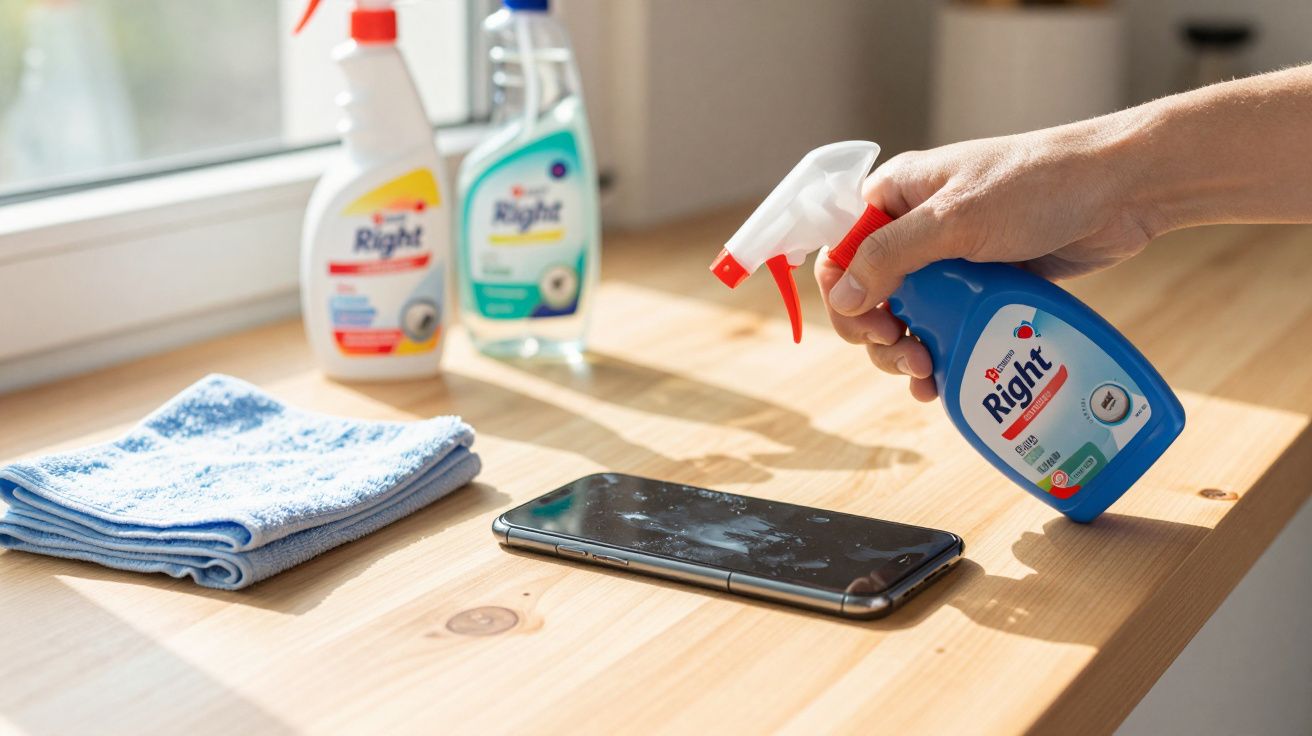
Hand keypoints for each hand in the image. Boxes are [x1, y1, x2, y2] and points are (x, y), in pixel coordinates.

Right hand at [814, 124, 1153, 400]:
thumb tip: (843, 298)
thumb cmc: (1037, 185)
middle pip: (870, 292)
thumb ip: (891, 256)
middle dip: (877, 331)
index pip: (841, 247)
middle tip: (903, 350)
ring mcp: (952, 258)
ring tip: (926, 370)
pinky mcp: (985, 284)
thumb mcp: (954, 219)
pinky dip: (939, 353)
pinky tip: (942, 380)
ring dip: (906, 350)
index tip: (867, 322)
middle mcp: (917, 225)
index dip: (842, 292)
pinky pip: (947, 325)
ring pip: (907, 316)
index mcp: (897, 195)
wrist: (1122, 191)